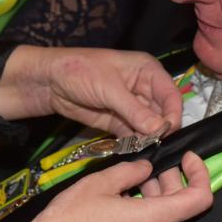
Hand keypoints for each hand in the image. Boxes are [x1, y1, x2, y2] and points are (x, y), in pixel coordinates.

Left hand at [0, 46, 181, 136]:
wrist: (48, 81)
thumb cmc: (79, 71)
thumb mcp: (109, 88)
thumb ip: (135, 110)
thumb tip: (160, 129)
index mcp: (147, 71)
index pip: (171, 95)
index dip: (173, 114)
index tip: (167, 133)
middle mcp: (144, 89)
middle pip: (163, 114)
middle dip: (159, 130)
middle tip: (153, 145)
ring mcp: (132, 108)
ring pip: (149, 128)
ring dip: (147, 139)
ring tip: (142, 150)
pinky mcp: (119, 122)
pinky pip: (133, 135)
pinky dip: (134, 144)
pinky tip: (132, 150)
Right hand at [0, 152, 212, 221]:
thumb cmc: (71, 220)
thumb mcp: (100, 183)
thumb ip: (130, 171)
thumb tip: (147, 168)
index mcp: (155, 219)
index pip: (200, 198)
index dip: (200, 173)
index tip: (185, 156)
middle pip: (180, 205)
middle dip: (171, 179)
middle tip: (150, 161)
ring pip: (162, 216)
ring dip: (154, 193)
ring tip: (131, 177)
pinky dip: (143, 209)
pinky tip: (120, 197)